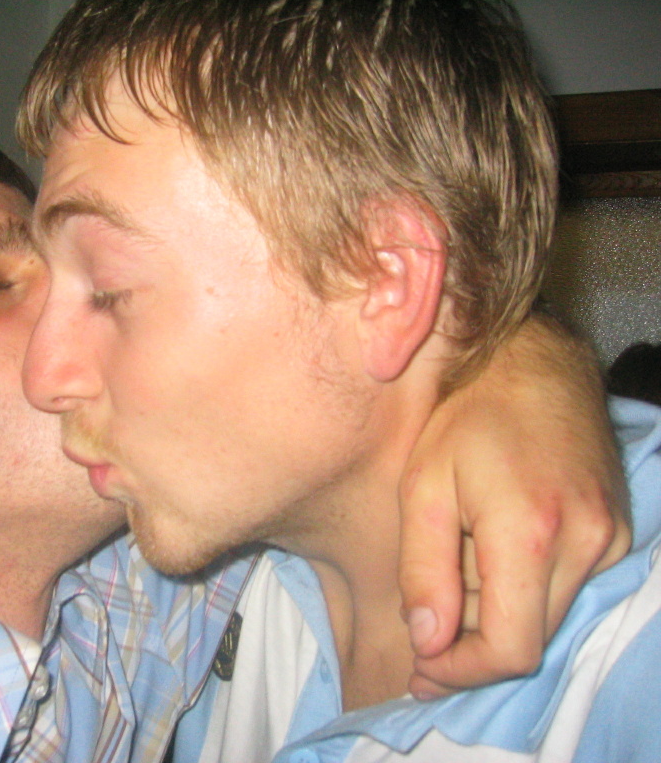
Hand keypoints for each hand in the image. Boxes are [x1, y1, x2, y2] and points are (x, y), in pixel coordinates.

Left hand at [397, 314, 630, 698]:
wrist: (534, 366)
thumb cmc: (465, 419)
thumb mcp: (422, 489)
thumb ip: (423, 571)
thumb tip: (429, 644)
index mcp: (532, 532)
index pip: (511, 648)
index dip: (462, 671)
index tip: (422, 666)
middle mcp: (586, 543)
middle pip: (530, 638)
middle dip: (471, 642)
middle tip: (425, 626)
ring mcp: (610, 539)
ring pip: (546, 615)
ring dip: (495, 609)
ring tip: (457, 559)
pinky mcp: (617, 533)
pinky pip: (566, 587)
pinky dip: (522, 586)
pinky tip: (491, 546)